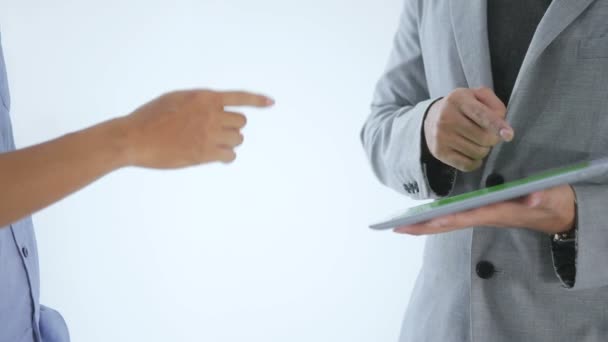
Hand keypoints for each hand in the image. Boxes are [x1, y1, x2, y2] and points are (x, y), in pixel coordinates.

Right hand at [120, 90, 273, 167]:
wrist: (134, 138)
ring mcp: (208, 134)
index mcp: (204, 97)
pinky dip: (226, 157)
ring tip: (210, 143)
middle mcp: (210, 114)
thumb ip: (199, 102)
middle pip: (240, 122)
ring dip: (228, 142)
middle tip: (216, 132)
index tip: (271, 102)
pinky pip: (229, 156)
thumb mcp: (176, 98)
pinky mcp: (204, 153)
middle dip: (232, 127)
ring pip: (237, 139)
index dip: (257, 100)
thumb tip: (216, 109)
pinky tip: (215, 156)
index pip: (239, 97)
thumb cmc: (150, 117)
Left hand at [395, 185, 575, 235]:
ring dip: (425, 223)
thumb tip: (531, 196)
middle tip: (395, 227)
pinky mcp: (485, 212)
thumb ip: (542, 197)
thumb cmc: (554, 204)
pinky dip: (438, 218)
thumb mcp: (551, 198)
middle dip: (422, 226)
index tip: (419, 223)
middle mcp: (485, 216)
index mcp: (496, 212)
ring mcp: (483, 215)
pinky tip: (425, 216)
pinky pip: (456, 217)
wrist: (561, 214)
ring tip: (402, 224)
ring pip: (449, 222)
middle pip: (448, 224)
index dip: (440, 219)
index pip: (463, 217)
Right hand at [424, 87, 513, 171]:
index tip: (509, 135)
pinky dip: (475, 162)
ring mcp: (441, 136)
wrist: (431, 118)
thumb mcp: (477, 96)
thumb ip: (495, 105)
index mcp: (458, 99)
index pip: (481, 114)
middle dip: (493, 139)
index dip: (497, 125)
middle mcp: (446, 117)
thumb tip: (502, 126)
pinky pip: (467, 165)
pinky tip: (471, 153)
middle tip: (488, 134)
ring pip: (477, 152)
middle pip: (483, 137)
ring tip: (476, 141)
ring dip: (484, 150)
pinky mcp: (439, 152)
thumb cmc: (462, 107)